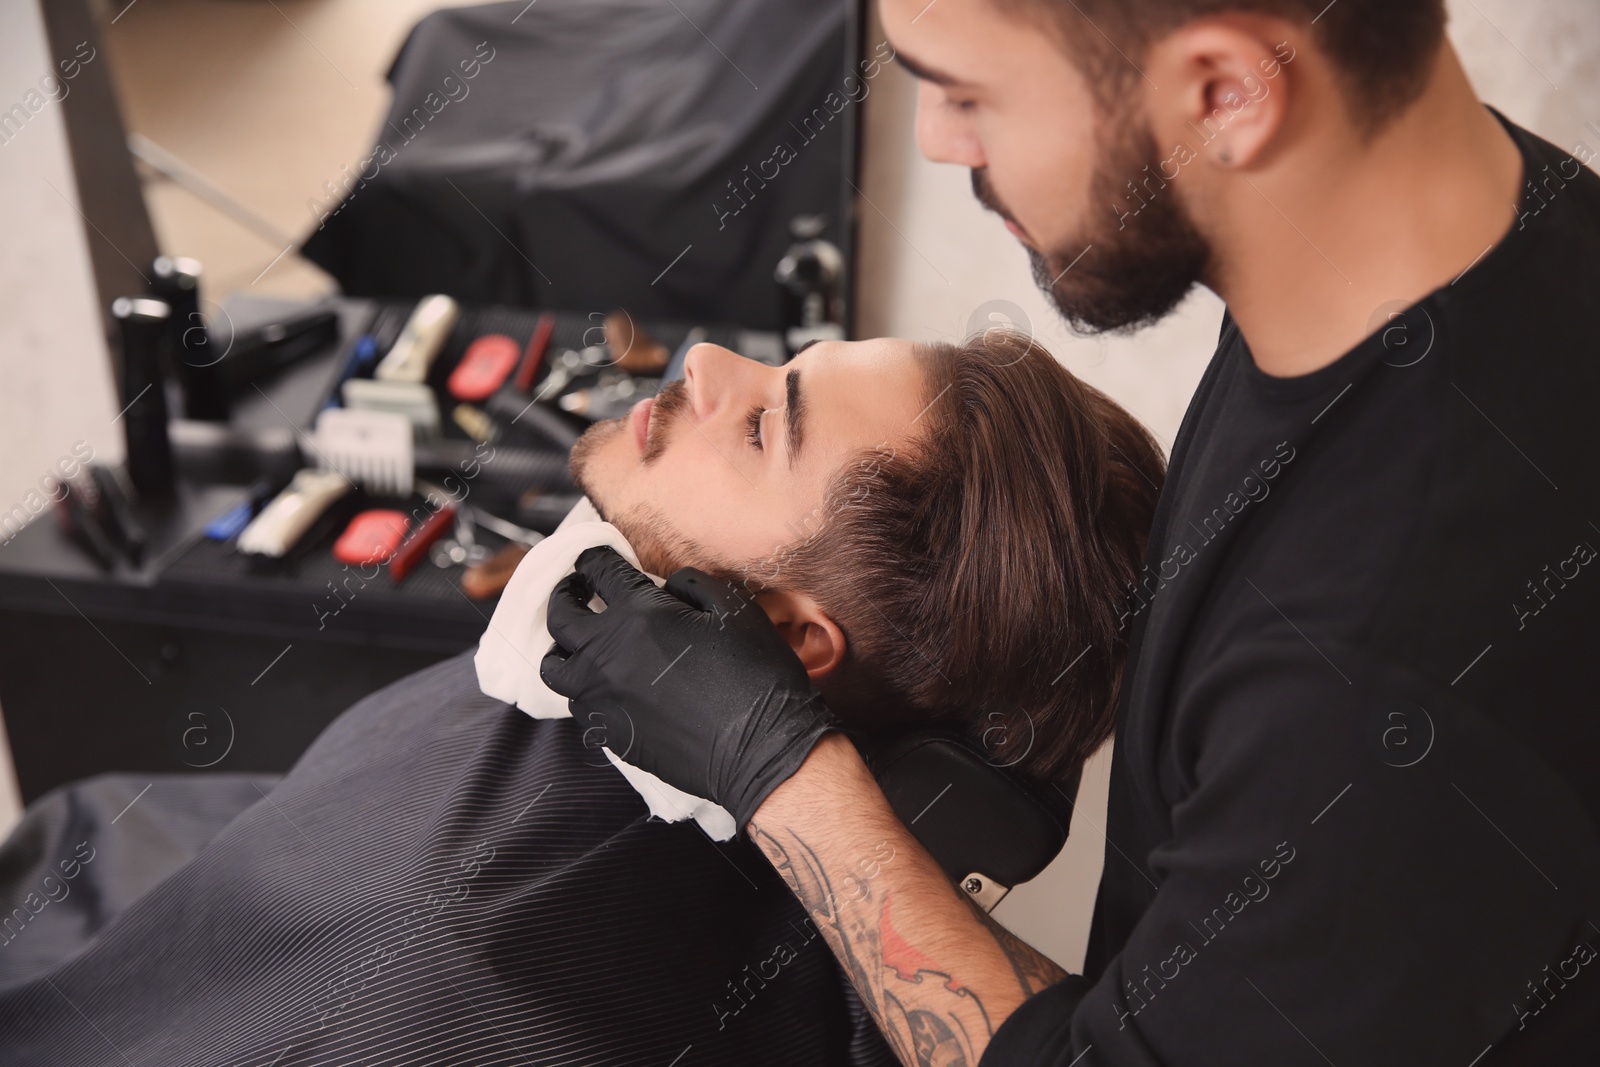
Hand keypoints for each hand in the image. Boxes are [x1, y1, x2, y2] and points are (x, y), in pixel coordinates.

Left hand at [540, 545, 837, 827]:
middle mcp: (607, 653)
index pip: (598, 569)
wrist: (761, 750)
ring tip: (576, 643)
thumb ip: (691, 584)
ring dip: (562, 647)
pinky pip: (577, 705)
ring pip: (554, 667)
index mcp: (638, 613)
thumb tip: (666, 586)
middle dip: (564, 594)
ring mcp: (603, 697)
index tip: (593, 557)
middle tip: (574, 589)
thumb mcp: (735, 609)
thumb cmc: (756, 675)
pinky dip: (582, 688)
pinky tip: (603, 685)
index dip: (593, 557)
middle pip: (561, 615)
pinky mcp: (609, 733)